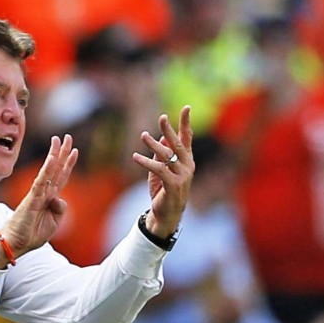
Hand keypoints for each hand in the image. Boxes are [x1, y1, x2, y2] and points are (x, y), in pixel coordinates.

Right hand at [0, 134, 77, 261]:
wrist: (16, 244)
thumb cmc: (32, 234)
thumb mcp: (54, 223)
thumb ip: (60, 209)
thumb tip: (60, 198)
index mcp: (50, 198)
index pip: (61, 176)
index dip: (68, 163)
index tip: (74, 150)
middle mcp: (44, 192)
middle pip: (56, 168)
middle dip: (62, 152)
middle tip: (67, 136)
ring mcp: (38, 194)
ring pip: (49, 170)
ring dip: (55, 154)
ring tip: (59, 139)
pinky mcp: (32, 199)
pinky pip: (41, 182)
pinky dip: (46, 170)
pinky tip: (51, 159)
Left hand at [132, 106, 193, 237]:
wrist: (168, 214)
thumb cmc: (164, 190)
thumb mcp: (161, 170)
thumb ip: (162, 154)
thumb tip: (161, 138)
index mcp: (187, 160)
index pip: (187, 138)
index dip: (186, 123)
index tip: (187, 108)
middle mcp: (187, 166)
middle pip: (178, 144)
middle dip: (169, 130)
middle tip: (162, 117)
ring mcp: (182, 176)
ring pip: (167, 155)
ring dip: (153, 145)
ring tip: (143, 135)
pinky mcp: (173, 185)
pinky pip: (159, 169)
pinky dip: (146, 162)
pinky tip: (135, 157)